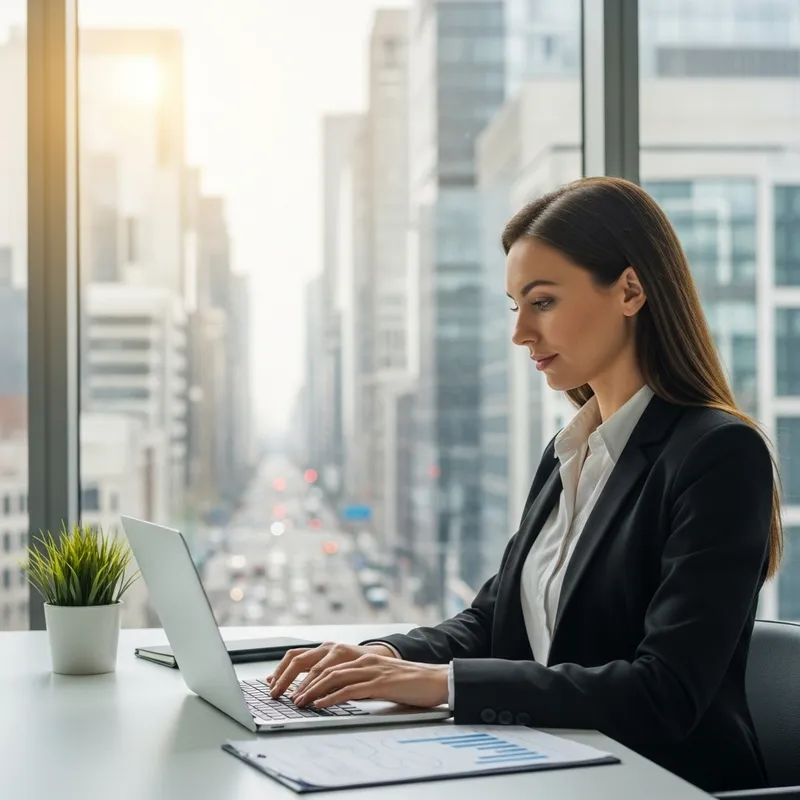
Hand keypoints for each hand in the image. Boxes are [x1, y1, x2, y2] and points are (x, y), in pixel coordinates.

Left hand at [267, 641, 396, 699]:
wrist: (434, 678)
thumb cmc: (403, 680)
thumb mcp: (372, 676)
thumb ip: (352, 679)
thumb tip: (328, 692)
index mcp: (354, 655)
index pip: (315, 658)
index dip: (293, 668)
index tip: (276, 682)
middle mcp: (358, 658)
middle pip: (317, 665)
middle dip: (294, 679)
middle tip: (279, 694)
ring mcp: (368, 668)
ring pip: (331, 676)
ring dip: (310, 690)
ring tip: (296, 702)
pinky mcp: (379, 682)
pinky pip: (350, 689)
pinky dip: (332, 697)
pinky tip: (320, 705)